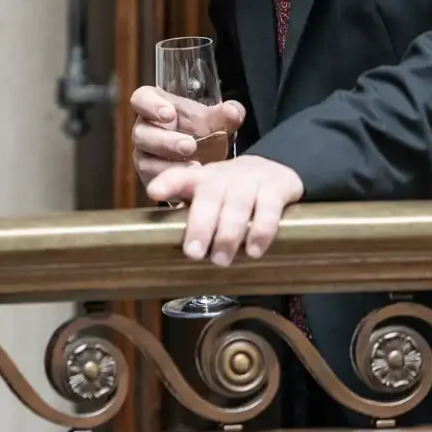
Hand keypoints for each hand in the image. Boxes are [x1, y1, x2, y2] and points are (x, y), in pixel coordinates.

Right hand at [130, 86, 246, 184]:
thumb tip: (232, 111)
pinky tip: (191, 179)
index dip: (150, 105)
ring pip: (144, 159)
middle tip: (189, 145)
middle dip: (165, 140)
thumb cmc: (205, 133)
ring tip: (195, 166)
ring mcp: (145, 155)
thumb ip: (226, 114)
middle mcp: (146, 129)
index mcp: (157, 107)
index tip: (169, 113)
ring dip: (168, 164)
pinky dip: (173, 180)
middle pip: (141, 132)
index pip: (141, 99)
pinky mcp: (150, 177)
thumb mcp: (217, 122)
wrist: (207, 162)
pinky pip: (154, 180)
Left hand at [145, 156, 302, 265]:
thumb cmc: (233, 194)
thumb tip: (173, 257)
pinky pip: (268, 208)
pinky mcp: (277, 186)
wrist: (275, 171)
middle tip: (193, 254)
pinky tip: (255, 250)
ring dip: (228, 234)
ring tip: (221, 259)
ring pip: (237, 205)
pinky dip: (261, 230)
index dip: (166, 183)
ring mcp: (250, 180)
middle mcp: (223, 177)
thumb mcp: (209, 199)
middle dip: (200, 226)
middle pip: (208, 197)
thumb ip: (192, 219)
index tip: (154, 192)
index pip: (179, 177)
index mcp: (201, 180)